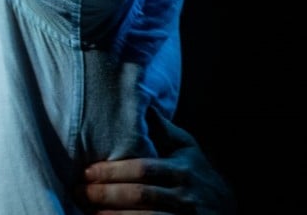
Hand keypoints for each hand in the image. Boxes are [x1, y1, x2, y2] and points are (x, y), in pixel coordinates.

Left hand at [78, 111, 235, 213]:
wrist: (228, 208)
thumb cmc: (198, 174)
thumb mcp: (187, 149)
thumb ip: (163, 130)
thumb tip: (141, 102)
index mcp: (183, 169)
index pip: (143, 169)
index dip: (113, 171)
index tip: (87, 172)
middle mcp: (185, 194)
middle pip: (140, 194)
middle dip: (106, 193)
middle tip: (79, 191)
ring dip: (112, 214)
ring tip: (88, 210)